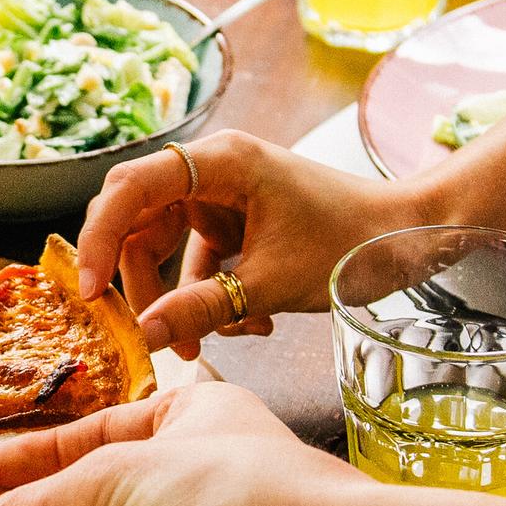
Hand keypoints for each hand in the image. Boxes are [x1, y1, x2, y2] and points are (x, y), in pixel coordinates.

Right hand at [78, 131, 422, 356]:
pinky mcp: (237, 220)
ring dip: (177, 298)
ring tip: (199, 344)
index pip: (130, 187)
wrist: (414, 237)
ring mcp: (225, 195)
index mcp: (221, 161)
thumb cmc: (354, 242)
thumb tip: (146, 337)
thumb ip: (203, 308)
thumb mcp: (271, 284)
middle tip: (138, 328)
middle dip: (140, 281)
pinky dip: (209, 294)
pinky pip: (197, 259)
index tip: (91, 291)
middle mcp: (215, 170)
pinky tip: (244, 325)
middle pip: (140, 222)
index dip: (100, 237)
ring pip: (166, 247)